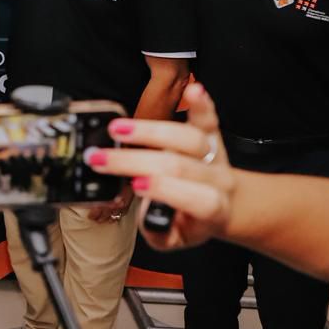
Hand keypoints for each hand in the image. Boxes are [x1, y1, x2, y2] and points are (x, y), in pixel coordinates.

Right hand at [88, 82, 234, 250]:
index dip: (167, 190)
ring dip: (152, 130)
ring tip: (117, 128)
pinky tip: (193, 90)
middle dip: (136, 160)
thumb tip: (146, 216)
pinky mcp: (211, 136)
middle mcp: (217, 178)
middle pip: (180, 165)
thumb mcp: (176, 239)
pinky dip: (201, 104)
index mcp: (212, 208)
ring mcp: (215, 154)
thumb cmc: (193, 220)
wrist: (227, 204)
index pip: (197, 199)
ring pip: (190, 138)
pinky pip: (208, 119)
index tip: (135, 185)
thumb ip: (160, 232)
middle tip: (101, 158)